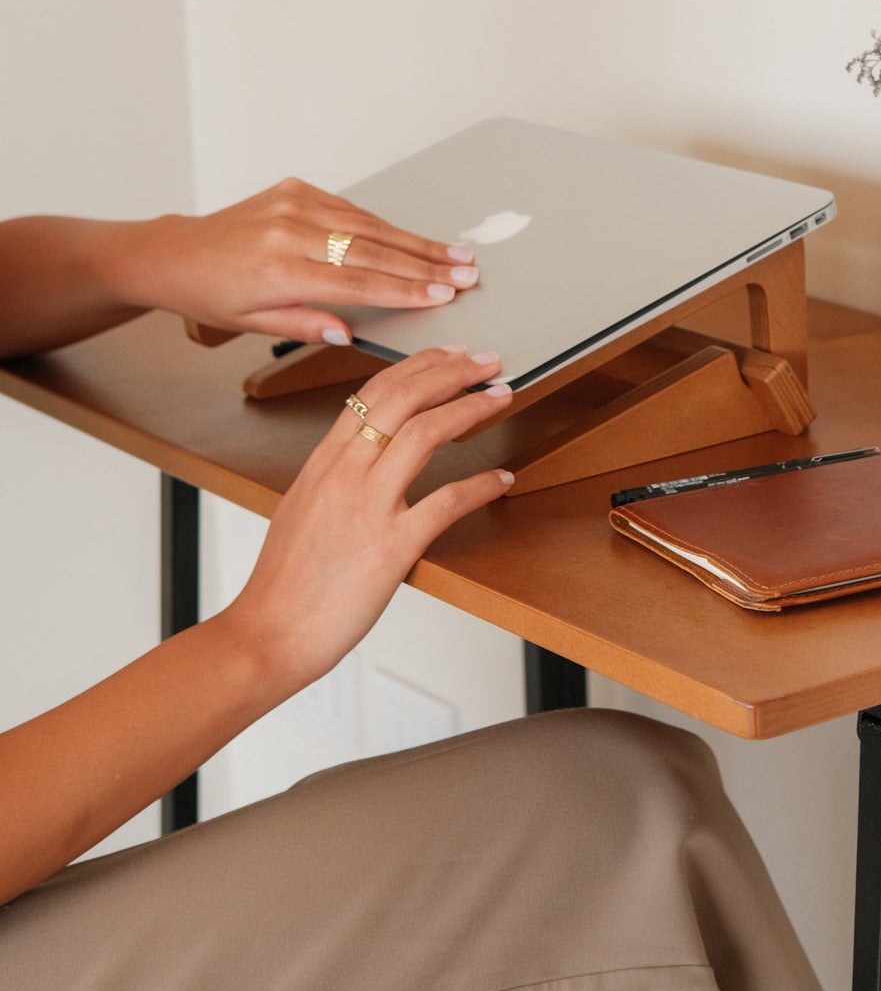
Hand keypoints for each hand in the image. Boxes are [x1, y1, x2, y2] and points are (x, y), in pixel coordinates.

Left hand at [110, 177, 479, 344]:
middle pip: (372, 248)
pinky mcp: (295, 188)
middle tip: (467, 272)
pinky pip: (350, 209)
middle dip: (425, 262)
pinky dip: (383, 224)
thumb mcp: (254, 325)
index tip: (443, 295)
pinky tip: (412, 237)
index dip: (405, 289)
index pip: (357, 281)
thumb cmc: (212, 295)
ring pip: (367, 224)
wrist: (178, 253)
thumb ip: (306, 325)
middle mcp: (289, 230)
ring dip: (414, 240)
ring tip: (453, 254)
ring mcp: (294, 203)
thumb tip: (352, 330)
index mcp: (279, 270)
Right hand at [228, 346, 513, 693]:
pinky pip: (446, 503)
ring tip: (499, 397)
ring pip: (425, 434)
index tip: (445, 355)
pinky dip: (480, 486)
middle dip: (450, 371)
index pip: (371, 393)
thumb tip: (359, 458)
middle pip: (402, 399)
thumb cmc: (283, 584)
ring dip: (470, 408)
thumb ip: (331, 478)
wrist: (268, 635)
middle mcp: (343, 476)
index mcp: (321, 464)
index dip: (416, 367)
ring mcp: (366, 509)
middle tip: (484, 361)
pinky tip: (501, 479)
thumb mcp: (299, 510)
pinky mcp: (390, 548)